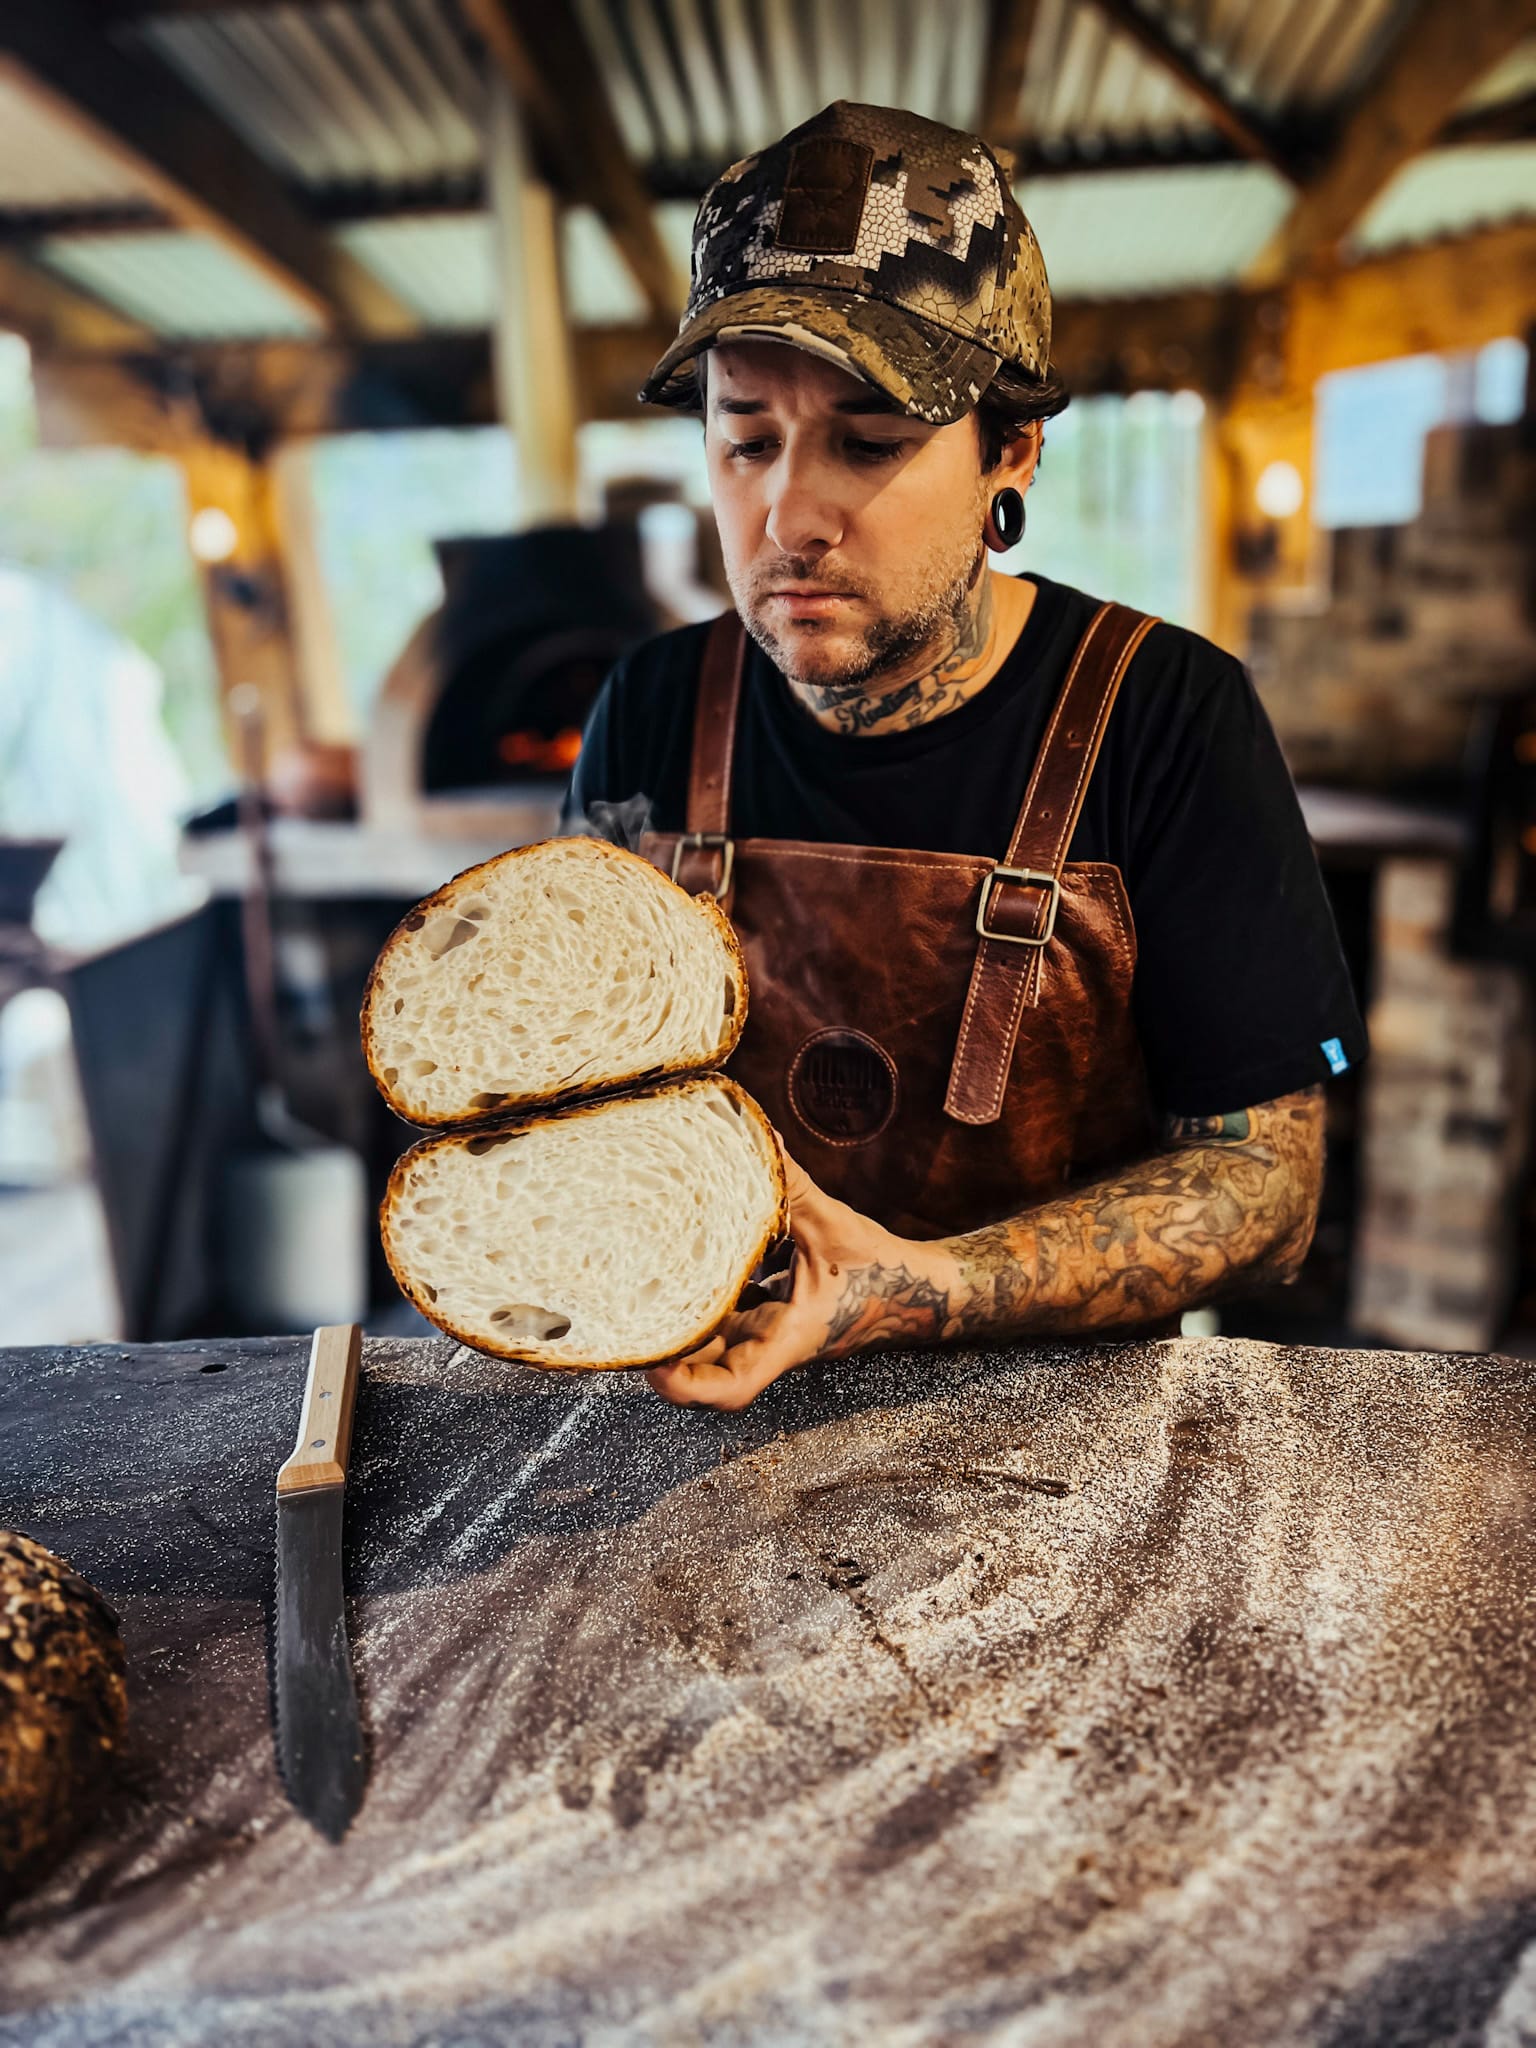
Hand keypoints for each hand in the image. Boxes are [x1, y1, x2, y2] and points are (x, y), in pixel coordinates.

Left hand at [645, 1143, 952, 1410]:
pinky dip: (697, 1299)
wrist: (915, 1293)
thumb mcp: (832, 1224)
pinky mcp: (764, 1318)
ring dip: (672, 1323)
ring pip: (705, 1344)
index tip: (652, 1364)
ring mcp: (763, 1335)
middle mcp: (767, 1344)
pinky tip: (678, 1263)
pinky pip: (720, 1318)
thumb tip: (759, 1137)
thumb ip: (792, 1185)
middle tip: (618, 1311)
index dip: (685, 1387)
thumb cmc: (879, 1270)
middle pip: (700, 1371)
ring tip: (633, 1283)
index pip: (731, 1388)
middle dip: (658, 1350)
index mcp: (786, 1338)